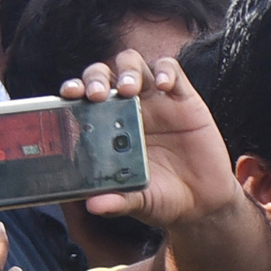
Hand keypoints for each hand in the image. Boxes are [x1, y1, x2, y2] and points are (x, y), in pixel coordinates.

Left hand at [59, 52, 247, 230]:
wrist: (203, 202)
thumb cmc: (164, 198)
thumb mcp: (140, 202)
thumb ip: (118, 202)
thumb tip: (94, 205)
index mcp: (108, 129)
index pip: (84, 99)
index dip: (74, 90)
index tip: (68, 95)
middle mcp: (128, 110)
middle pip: (105, 75)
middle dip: (97, 78)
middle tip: (98, 94)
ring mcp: (155, 101)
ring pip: (134, 65)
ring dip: (128, 70)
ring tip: (130, 89)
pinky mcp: (183, 99)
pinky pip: (172, 72)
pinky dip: (166, 72)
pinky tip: (163, 85)